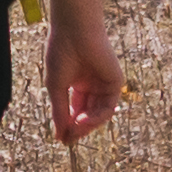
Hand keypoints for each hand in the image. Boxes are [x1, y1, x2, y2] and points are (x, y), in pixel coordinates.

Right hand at [45, 0, 126, 148]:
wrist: (74, 31)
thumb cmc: (61, 53)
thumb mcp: (56, 86)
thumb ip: (59, 111)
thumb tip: (59, 136)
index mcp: (77, 84)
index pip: (75, 111)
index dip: (68, 125)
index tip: (61, 140)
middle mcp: (92, 85)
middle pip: (87, 115)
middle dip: (79, 128)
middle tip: (69, 139)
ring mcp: (105, 84)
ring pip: (99, 114)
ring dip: (88, 125)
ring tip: (76, 128)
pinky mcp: (115, 82)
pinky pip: (109, 106)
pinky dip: (97, 117)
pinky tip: (84, 120)